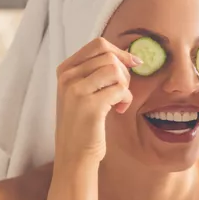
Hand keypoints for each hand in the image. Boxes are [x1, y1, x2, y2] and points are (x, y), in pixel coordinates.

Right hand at [54, 37, 140, 165]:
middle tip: (122, 91)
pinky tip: (120, 110)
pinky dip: (126, 99)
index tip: (133, 64)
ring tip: (119, 101)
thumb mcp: (82, 91)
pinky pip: (120, 89)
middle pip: (109, 56)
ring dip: (125, 86)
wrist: (74, 154)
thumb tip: (128, 54)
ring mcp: (76, 90)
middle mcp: (67, 77)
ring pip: (115, 70)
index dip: (120, 52)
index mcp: (65, 70)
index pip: (98, 45)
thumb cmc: (84, 123)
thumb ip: (96, 72)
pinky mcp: (89, 105)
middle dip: (124, 73)